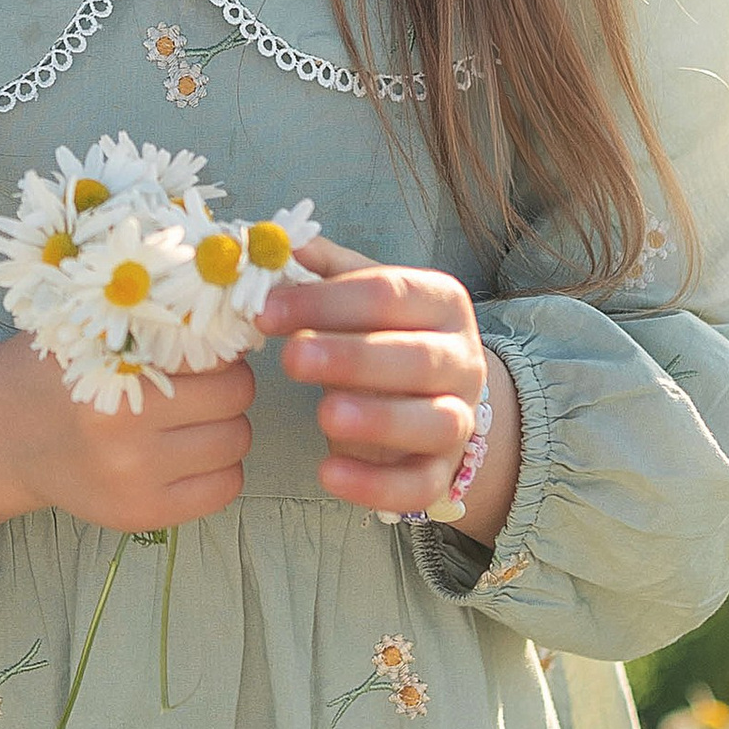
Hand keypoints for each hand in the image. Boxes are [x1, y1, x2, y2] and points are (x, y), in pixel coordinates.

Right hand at [0, 329, 258, 536]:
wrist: (3, 438)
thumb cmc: (57, 373)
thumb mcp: (95, 329)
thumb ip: (156, 320)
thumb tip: (238, 319)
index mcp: (113, 369)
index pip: (215, 349)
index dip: (219, 345)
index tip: (207, 346)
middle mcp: (123, 427)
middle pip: (235, 395)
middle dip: (228, 383)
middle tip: (202, 383)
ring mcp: (133, 477)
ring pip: (236, 440)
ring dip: (225, 425)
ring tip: (193, 419)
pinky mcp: (141, 515)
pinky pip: (225, 488)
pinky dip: (219, 469)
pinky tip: (188, 455)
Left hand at [259, 235, 519, 538]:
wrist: (432, 399)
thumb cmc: (382, 336)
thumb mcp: (359, 295)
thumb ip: (321, 271)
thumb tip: (276, 243)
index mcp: (439, 302)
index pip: (389, 293)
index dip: (327, 301)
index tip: (267, 311)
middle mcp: (461, 358)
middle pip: (417, 357)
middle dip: (352, 357)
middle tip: (290, 358)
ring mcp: (459, 418)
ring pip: (434, 421)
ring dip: (380, 419)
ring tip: (325, 415)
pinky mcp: (443, 471)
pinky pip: (419, 484)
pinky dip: (377, 485)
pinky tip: (328, 474)